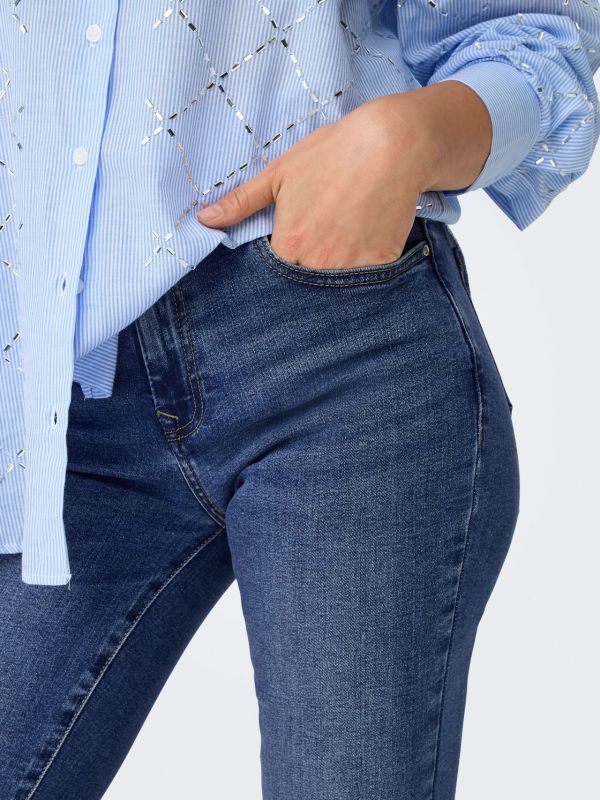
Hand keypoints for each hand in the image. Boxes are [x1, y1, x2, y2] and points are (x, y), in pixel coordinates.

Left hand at [196, 83, 491, 269]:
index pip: (272, 281)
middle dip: (303, 283)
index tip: (282, 264)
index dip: (276, 276)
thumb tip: (203, 220)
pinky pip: (366, 284)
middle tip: (312, 259)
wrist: (393, 146)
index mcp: (289, 245)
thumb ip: (240, 202)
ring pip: (334, 294)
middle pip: (303, 291)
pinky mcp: (381, 266)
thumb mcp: (279, 174)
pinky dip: (361, 277)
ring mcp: (352, 268)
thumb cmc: (331, 155)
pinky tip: (360, 256)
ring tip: (335, 255)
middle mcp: (318, 264)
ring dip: (330, 283)